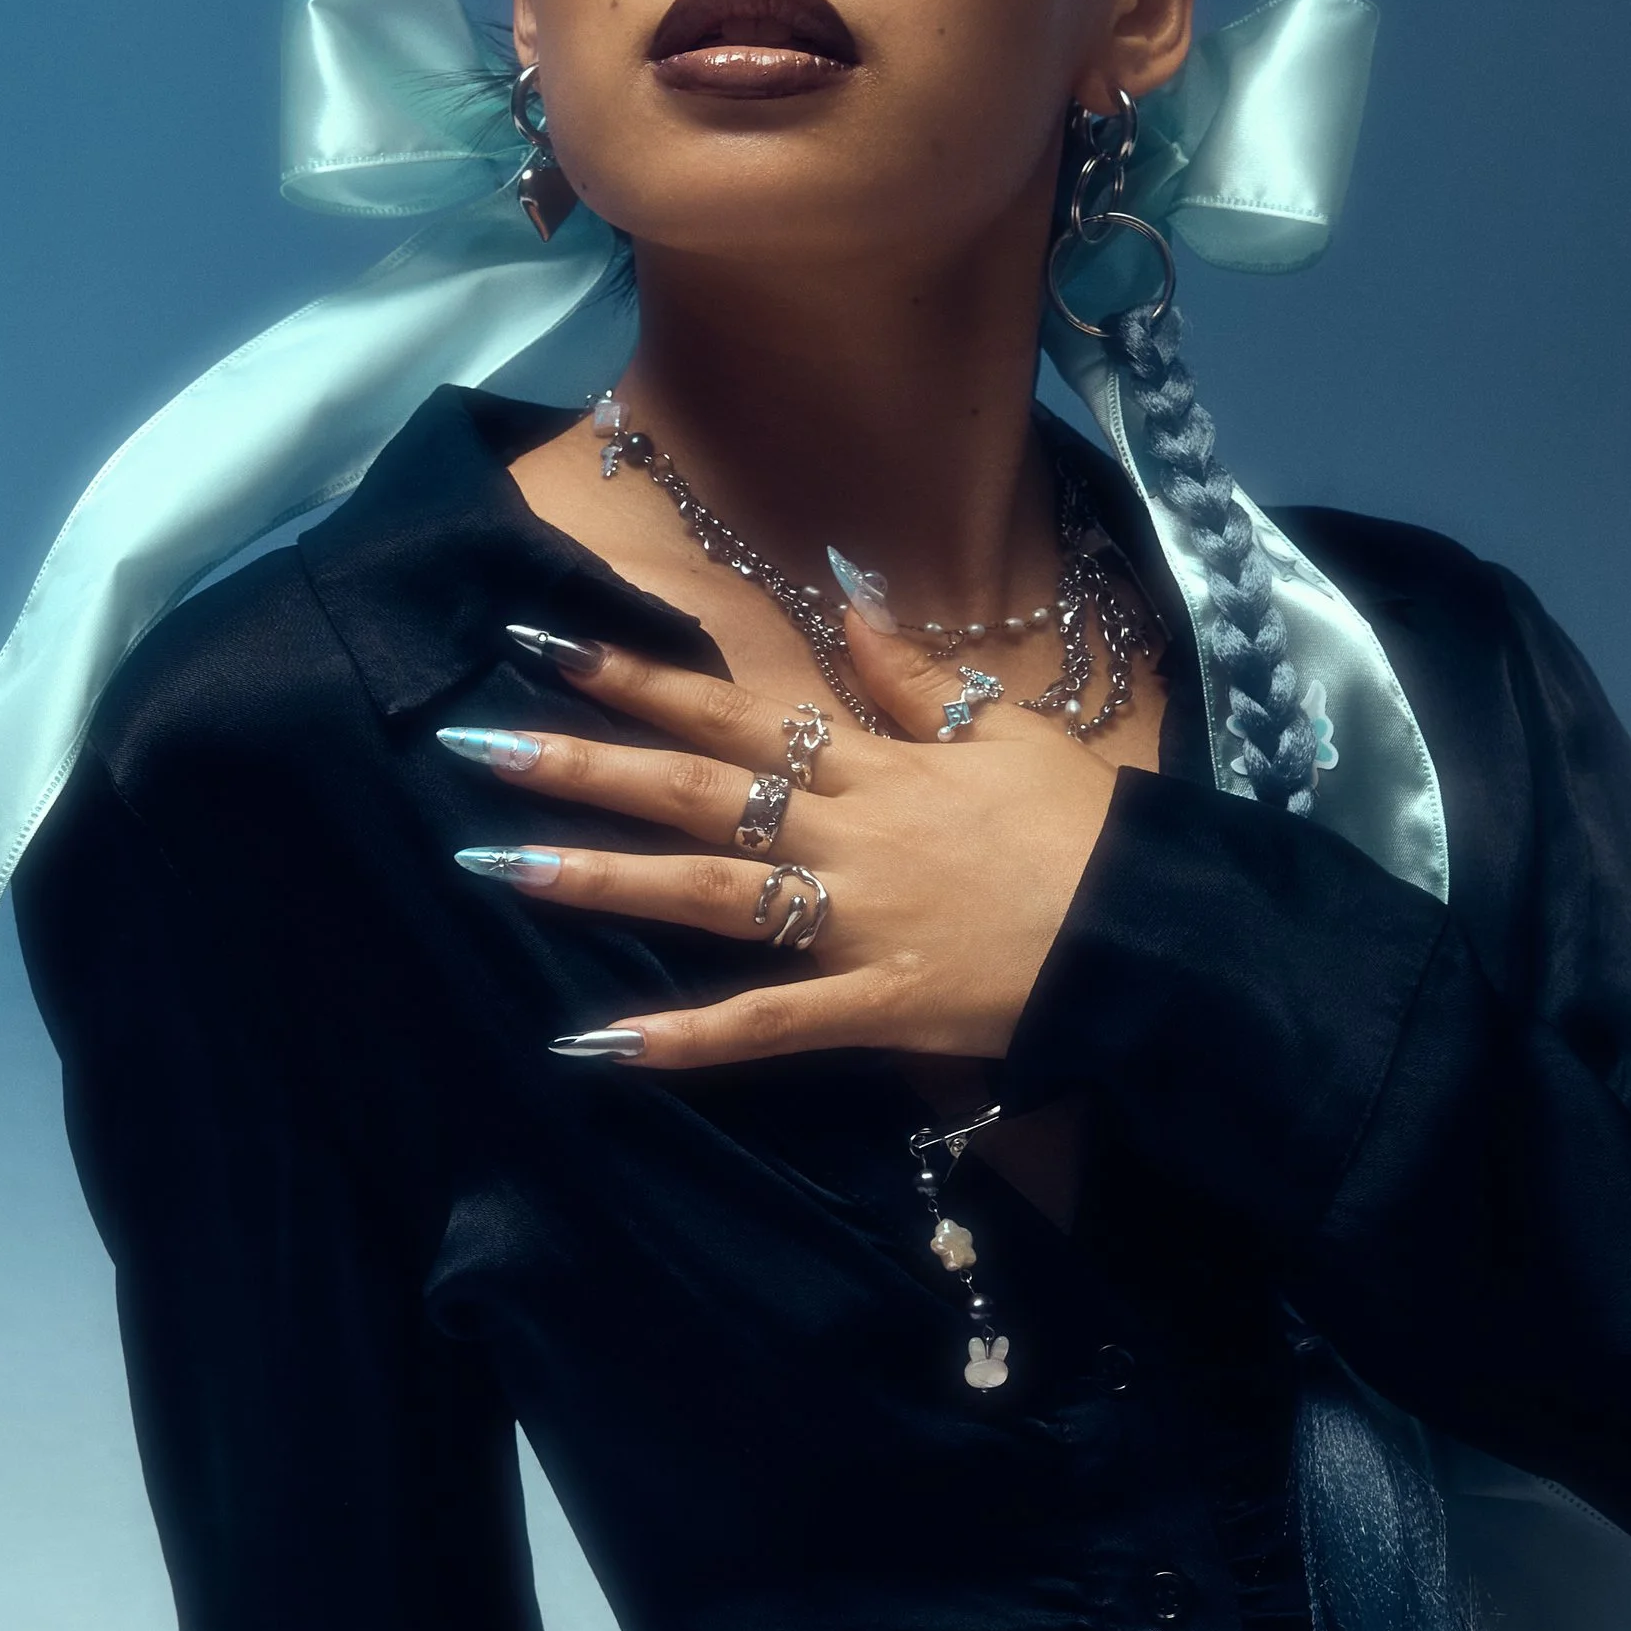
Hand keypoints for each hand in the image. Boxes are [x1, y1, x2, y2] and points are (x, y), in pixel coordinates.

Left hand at [448, 612, 1126, 1066]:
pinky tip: (597, 1044)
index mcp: (872, 766)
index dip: (635, 676)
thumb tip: (848, 586)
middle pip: (693, 791)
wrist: (1157, 928)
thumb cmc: (1083, 828)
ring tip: (496, 863)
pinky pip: (768, 1024)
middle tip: (473, 744)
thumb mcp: (1003, 731)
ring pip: (708, 894)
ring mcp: (855, 922)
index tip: (541, 640)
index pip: (732, 710)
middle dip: (580, 764)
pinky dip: (685, 1038)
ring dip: (600, 879)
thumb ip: (910, 674)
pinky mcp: (877, 1005)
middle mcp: (846, 833)